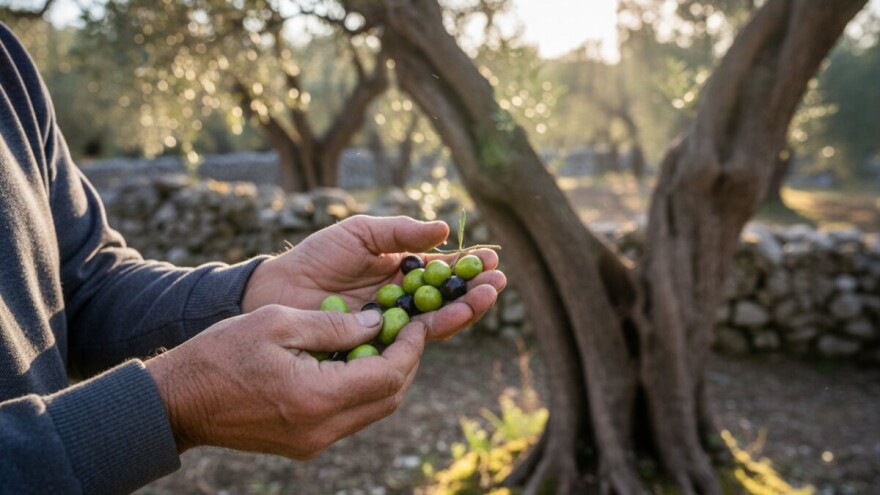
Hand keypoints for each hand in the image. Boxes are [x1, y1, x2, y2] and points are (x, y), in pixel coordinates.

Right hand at [146, 304, 424, 457]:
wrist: (178, 401)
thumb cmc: (221, 353)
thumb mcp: (279, 323)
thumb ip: (334, 325)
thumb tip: (378, 323)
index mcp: (316, 398)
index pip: (387, 376)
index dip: (410, 347)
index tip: (418, 321)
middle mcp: (321, 429)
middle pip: (389, 398)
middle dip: (406, 362)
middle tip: (409, 330)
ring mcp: (313, 442)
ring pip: (373, 410)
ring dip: (387, 377)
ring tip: (386, 341)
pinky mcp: (304, 444)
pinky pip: (350, 417)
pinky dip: (363, 389)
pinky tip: (357, 362)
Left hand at [241, 215, 505, 339]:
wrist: (277, 291)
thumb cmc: (316, 258)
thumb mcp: (360, 233)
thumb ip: (400, 233)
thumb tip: (444, 230)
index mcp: (399, 272)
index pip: (442, 271)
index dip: (466, 267)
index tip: (490, 260)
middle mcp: (401, 301)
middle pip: (447, 299)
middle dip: (474, 291)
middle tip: (497, 284)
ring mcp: (391, 325)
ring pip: (435, 321)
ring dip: (464, 310)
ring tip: (486, 298)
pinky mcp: (378, 347)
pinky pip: (410, 341)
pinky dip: (433, 330)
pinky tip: (454, 317)